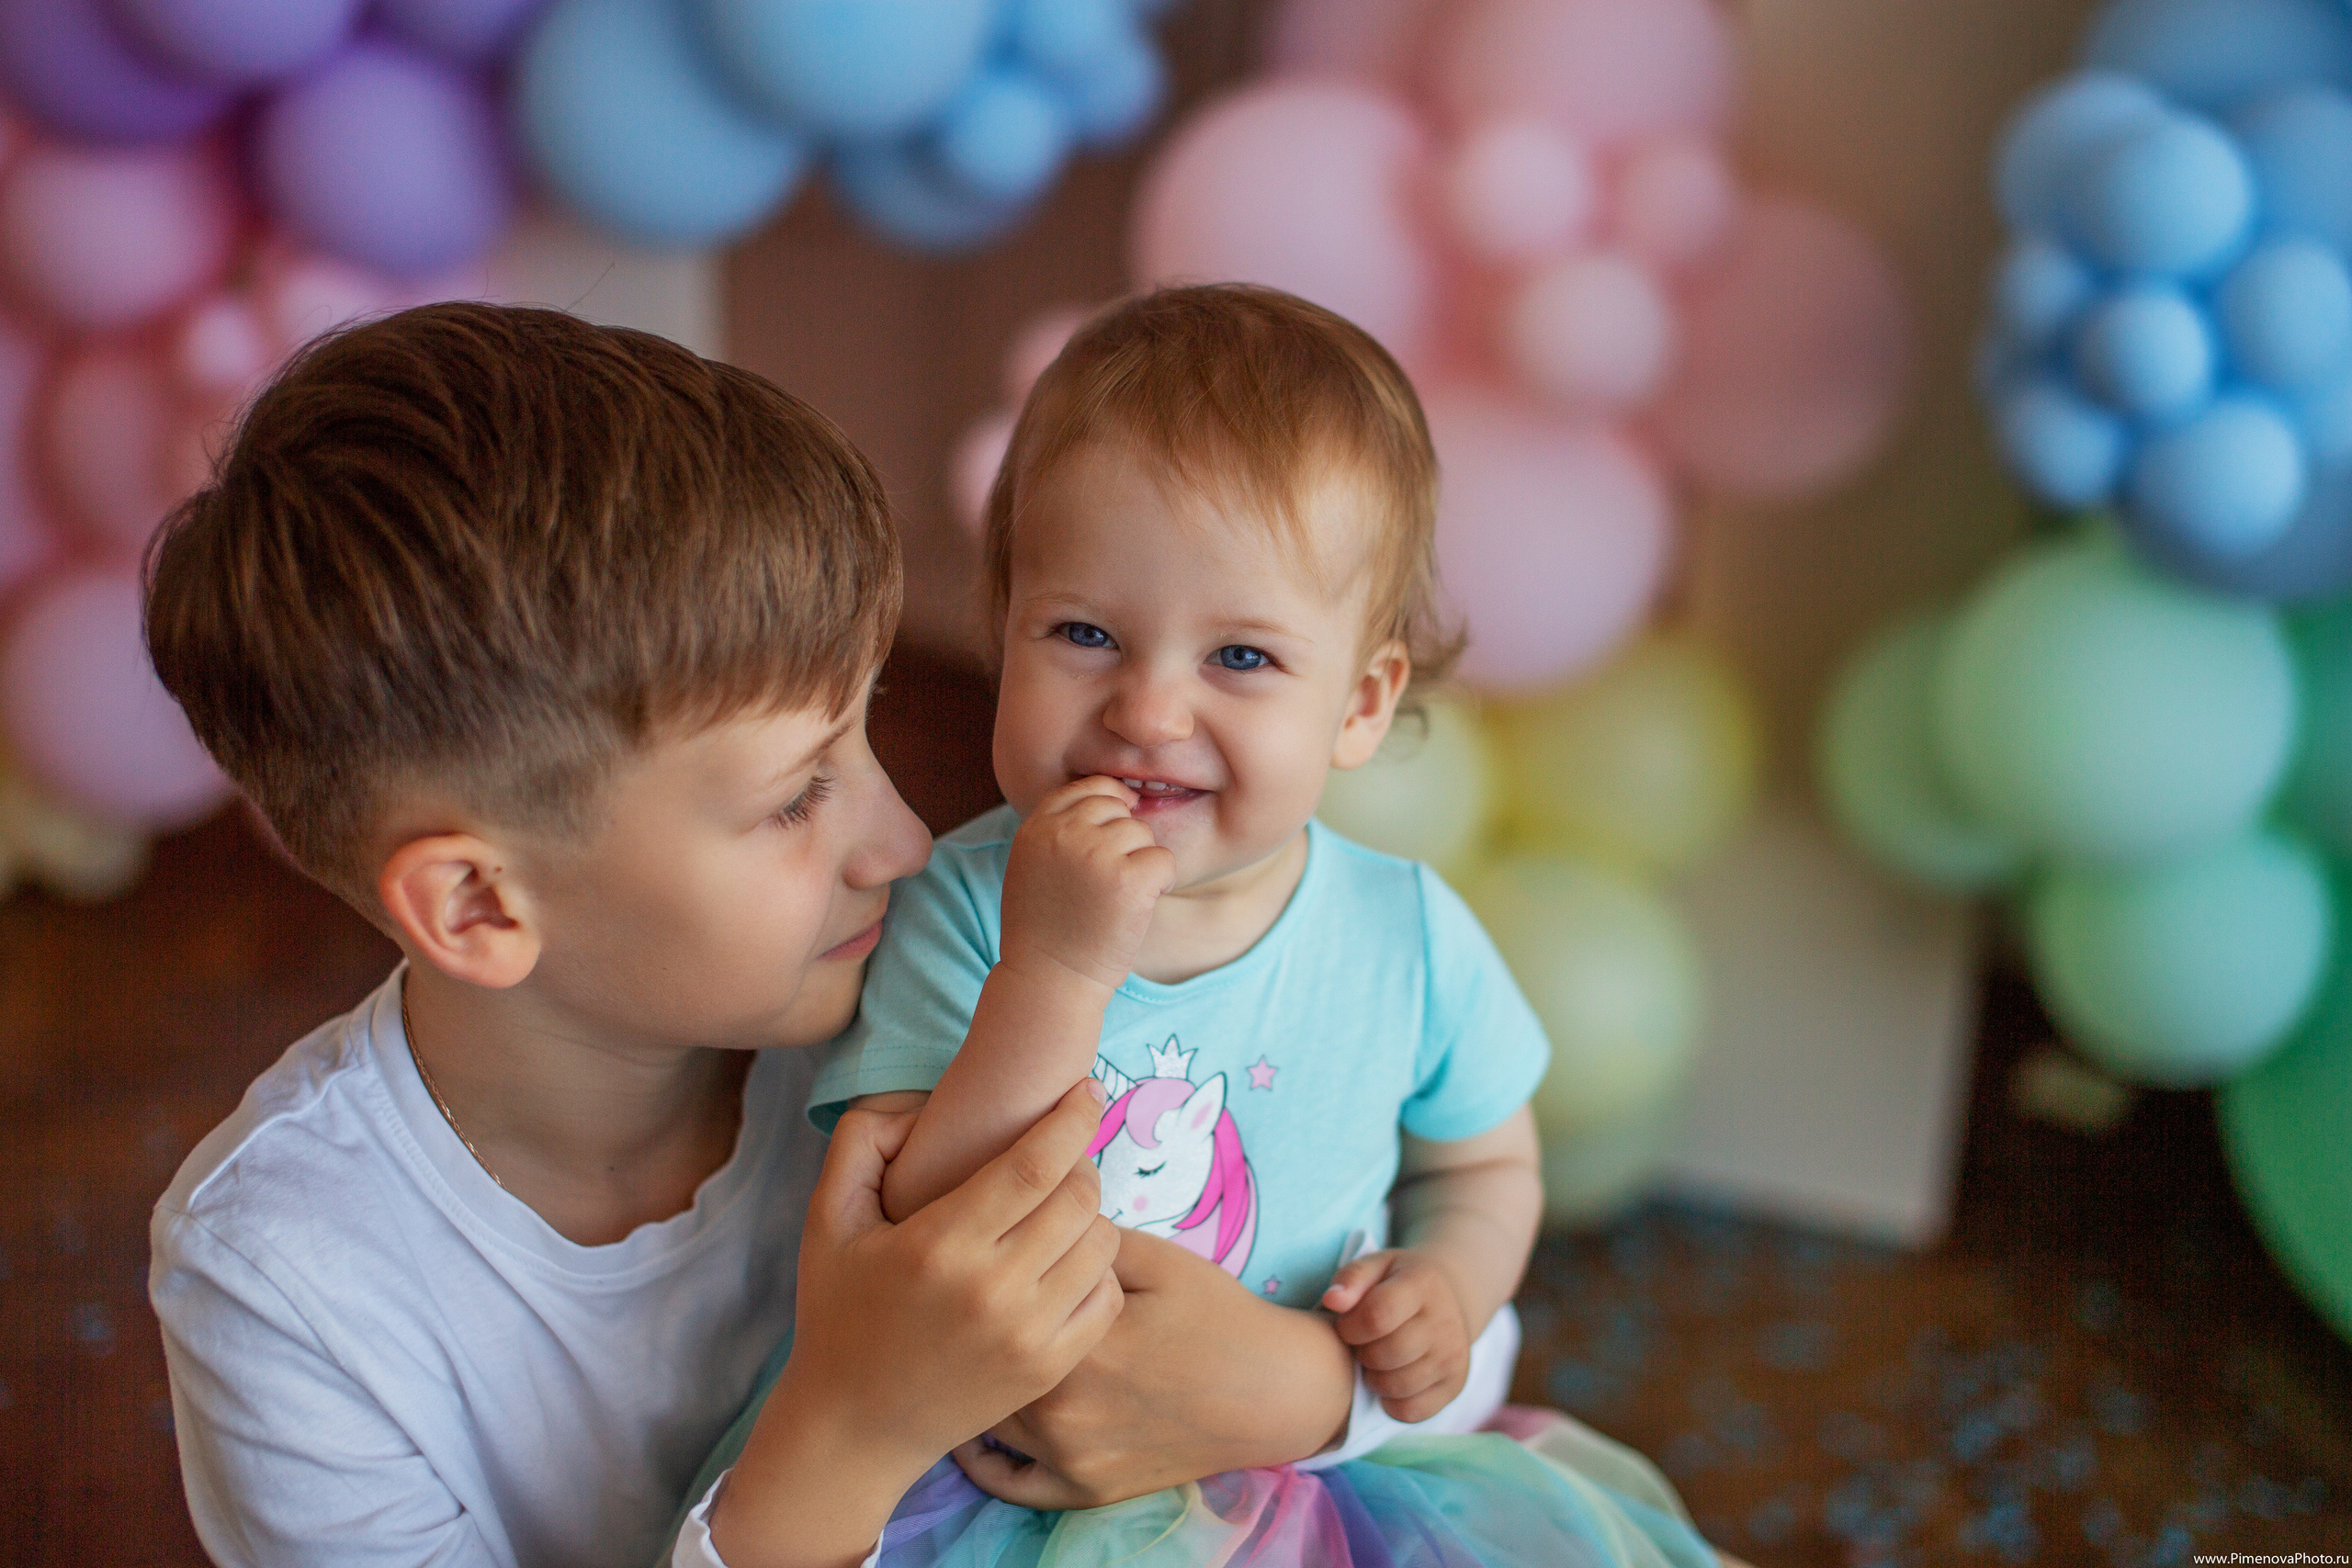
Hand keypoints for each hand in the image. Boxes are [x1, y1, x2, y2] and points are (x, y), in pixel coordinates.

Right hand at [713, 1084, 1121, 1565]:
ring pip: (1102, 1243)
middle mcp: (993, 1290)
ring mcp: (1028, 1334)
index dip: (1072, 1117)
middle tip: (1061, 1157)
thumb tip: (921, 1104)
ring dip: (1089, 1214)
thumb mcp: (827, 1218)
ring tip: (1058, 1210)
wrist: (855, 1426)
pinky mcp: (1049, 1368)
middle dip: (1081, 1162)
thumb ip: (862, 1141)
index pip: (1036, 1163)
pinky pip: (1106, 1296)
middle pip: (1080, 1197)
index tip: (1086, 1090)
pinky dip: (1097, 1268)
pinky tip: (1064, 1261)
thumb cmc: (840, 1311)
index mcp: (942, 1245)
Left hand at [951, 1230, 1356, 1508]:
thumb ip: (1082, 1235)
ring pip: (988, 1418)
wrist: (1273, 1393)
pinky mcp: (1083, 1491)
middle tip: (958, 1302)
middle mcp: (1065, 1408)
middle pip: (983, 1360)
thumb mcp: (1155, 1258)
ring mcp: (1071, 1457)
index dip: (986, 1274)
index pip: (1000, 1299)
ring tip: (962, 1348)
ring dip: (975, 1383)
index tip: (975, 1257)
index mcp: (1079, 1341)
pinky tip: (973, 1427)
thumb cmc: (1216, 1316)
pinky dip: (983, 1458)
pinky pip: (1008, 1482)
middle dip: (972, 1329)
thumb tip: (1025, 1210)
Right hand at [1000, 777, 1175, 992]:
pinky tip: (1140, 906)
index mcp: (1036, 828)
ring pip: (1142, 833)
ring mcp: (1096, 854)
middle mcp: (1063, 834)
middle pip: (1117, 808)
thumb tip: (1115, 798)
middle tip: (1113, 880)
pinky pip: (1164, 859)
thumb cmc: (1045, 930)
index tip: (1116, 829)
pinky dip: (1161, 882)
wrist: (1048, 980)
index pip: (1086, 788)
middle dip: (1124, 839)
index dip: (1109, 803)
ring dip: (1141, 862)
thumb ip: (1058, 832)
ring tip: (1118, 898)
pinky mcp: (1128, 880)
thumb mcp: (1032, 868)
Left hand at [1320, 1249, 1471, 1422]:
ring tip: (1375, 1360)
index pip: (1377, 1316)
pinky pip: (1412, 1410)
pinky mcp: (1455, 1385)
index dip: (1350, 1327)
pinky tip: (1390, 1380)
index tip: (1347, 1325)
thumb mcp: (1376, 1266)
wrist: (1450, 1298)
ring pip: (1396, 1386)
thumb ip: (1351, 1278)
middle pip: (1384, 1355)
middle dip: (1361, 1353)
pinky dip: (1392, 1402)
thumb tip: (1331, 1300)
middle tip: (1362, 1344)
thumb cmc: (1399, 1283)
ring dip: (1374, 1379)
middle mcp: (1445, 1321)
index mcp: (1423, 1285)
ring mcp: (1454, 1356)